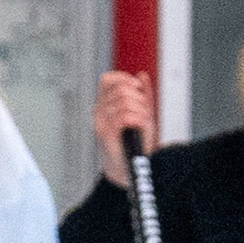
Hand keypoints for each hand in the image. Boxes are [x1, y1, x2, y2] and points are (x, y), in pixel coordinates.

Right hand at [93, 69, 154, 184]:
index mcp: (103, 103)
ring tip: (144, 121)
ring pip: (125, 102)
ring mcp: (100, 122)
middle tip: (145, 111)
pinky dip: (139, 119)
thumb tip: (142, 75)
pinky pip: (125, 116)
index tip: (138, 89)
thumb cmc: (135, 141)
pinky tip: (142, 126)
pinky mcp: (106, 134)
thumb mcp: (142, 112)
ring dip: (142, 110)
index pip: (108, 79)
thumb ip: (142, 94)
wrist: (129, 167)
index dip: (125, 79)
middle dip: (139, 97)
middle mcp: (98, 111)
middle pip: (121, 89)